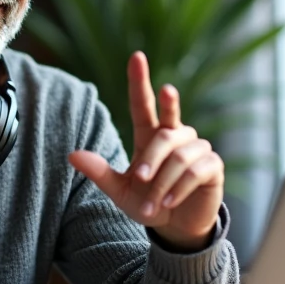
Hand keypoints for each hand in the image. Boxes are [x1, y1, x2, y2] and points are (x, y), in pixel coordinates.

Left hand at [69, 51, 223, 250]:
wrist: (175, 227)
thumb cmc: (147, 202)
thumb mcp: (119, 190)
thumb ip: (99, 172)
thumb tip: (71, 154)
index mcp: (150, 135)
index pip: (144, 103)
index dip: (140, 80)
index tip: (136, 56)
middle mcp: (175, 135)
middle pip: (164, 133)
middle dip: (151, 158)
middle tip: (140, 179)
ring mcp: (197, 148)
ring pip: (179, 156)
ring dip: (163, 183)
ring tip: (155, 203)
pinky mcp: (212, 165)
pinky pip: (195, 170)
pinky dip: (178, 188)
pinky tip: (169, 203)